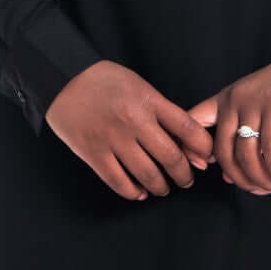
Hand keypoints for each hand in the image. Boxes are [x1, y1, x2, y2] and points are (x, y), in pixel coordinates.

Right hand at [44, 60, 215, 200]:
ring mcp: (113, 139)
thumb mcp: (138, 85)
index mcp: (148, 100)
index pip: (186, 127)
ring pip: (148, 175)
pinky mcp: (94, 153)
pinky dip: (134, 192)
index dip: (202, 147)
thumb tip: (185, 141)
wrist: (64, 78)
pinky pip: (120, 182)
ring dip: (161, 186)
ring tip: (164, 187)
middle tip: (186, 179)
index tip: (206, 156)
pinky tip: (140, 191)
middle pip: (171, 157)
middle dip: (184, 175)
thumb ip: (160, 111)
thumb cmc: (105, 80)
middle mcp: (134, 121)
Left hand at [184, 57, 270, 195]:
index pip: (192, 121)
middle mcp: (233, 99)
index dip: (189, 148)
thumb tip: (228, 176)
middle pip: (223, 151)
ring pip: (247, 153)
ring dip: (261, 179)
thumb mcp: (257, 117)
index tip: (202, 169)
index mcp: (224, 101)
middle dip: (241, 179)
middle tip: (260, 191)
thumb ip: (242, 143)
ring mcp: (253, 100)